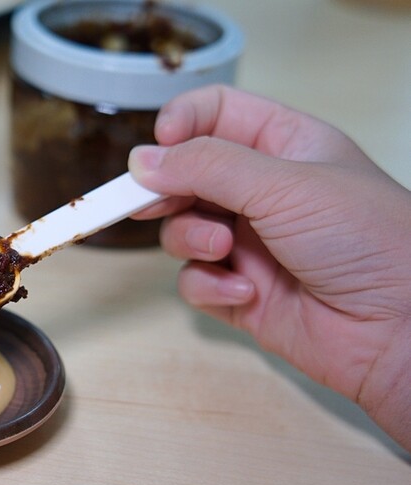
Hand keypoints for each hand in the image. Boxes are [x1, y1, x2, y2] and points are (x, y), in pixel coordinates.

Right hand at [128, 85, 410, 449]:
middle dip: (167, 189)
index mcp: (284, 146)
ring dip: (191, 239)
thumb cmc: (366, 239)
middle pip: (186, 174)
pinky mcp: (239, 292)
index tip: (156, 148)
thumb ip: (207, 166)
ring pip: (181, 229)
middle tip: (146, 200)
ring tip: (222, 249)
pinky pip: (194, 280)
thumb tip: (142, 161)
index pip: (216, 114)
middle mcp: (262, 191)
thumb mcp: (284, 184)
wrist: (400, 329)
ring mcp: (248, 243)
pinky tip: (243, 292)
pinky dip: (208, 285)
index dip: (180, 124)